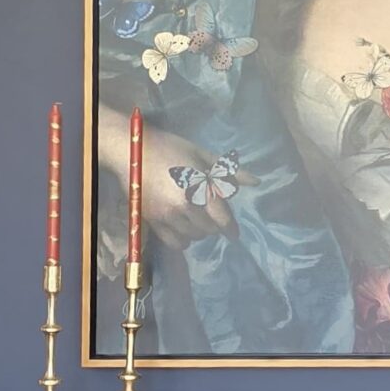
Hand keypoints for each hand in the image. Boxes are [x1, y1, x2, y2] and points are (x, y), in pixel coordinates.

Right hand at [96, 106, 247, 249]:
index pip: (222, 218)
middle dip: (215, 225)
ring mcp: (167, 215)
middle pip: (209, 229)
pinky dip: (183, 240)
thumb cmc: (170, 148)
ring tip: (196, 219)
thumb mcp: (201, 155)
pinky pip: (175, 242)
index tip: (234, 235)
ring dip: (199, 231)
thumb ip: (228, 172)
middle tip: (211, 216)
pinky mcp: (153, 221)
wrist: (132, 151)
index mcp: (199, 186)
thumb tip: (256, 182)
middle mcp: (185, 205)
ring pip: (193, 236)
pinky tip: (183, 229)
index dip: (231, 229)